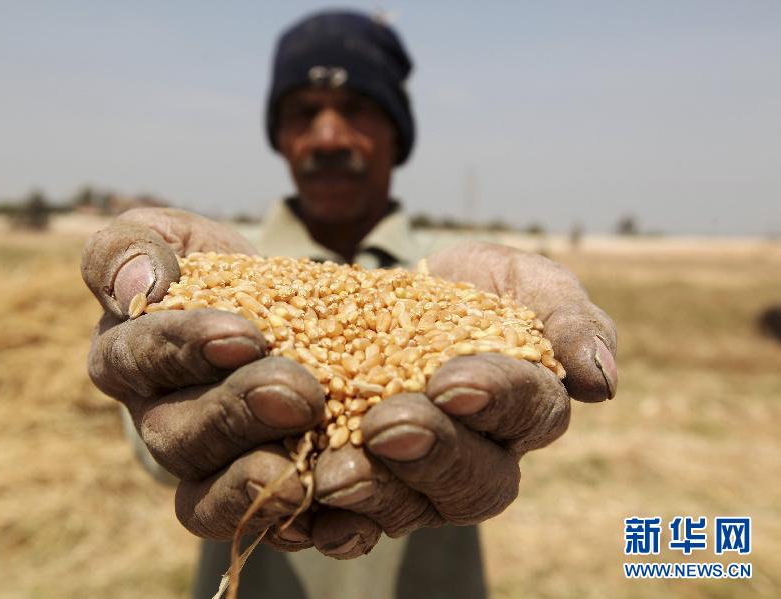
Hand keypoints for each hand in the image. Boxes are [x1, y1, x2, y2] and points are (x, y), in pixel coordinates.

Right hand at [82, 208, 359, 552]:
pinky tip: (335, 512)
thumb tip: (136, 284)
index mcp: (127, 355)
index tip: (244, 335)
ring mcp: (201, 469)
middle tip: (299, 394)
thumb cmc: (212, 270)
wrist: (276, 316)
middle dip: (238, 413)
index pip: (138, 355)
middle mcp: (158, 420)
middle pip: (180, 433)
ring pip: (208, 495)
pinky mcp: (247, 499)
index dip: (185, 348)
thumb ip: (132, 247)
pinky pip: (259, 527)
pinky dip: (293, 523)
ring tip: (306, 462)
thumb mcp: (171, 237)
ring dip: (257, 479)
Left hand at [312, 241, 616, 538]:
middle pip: (471, 480)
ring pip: (407, 509)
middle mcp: (476, 460)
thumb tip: (600, 381)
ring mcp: (415, 483)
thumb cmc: (464, 289)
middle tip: (386, 427)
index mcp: (524, 409)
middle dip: (430, 453)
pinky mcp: (358, 492)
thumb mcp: (517, 280)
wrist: (381, 302)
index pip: (528, 412)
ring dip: (372, 495)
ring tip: (333, 474)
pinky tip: (300, 513)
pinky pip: (346, 524)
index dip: (496, 400)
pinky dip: (324, 524)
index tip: (453, 383)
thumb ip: (565, 318)